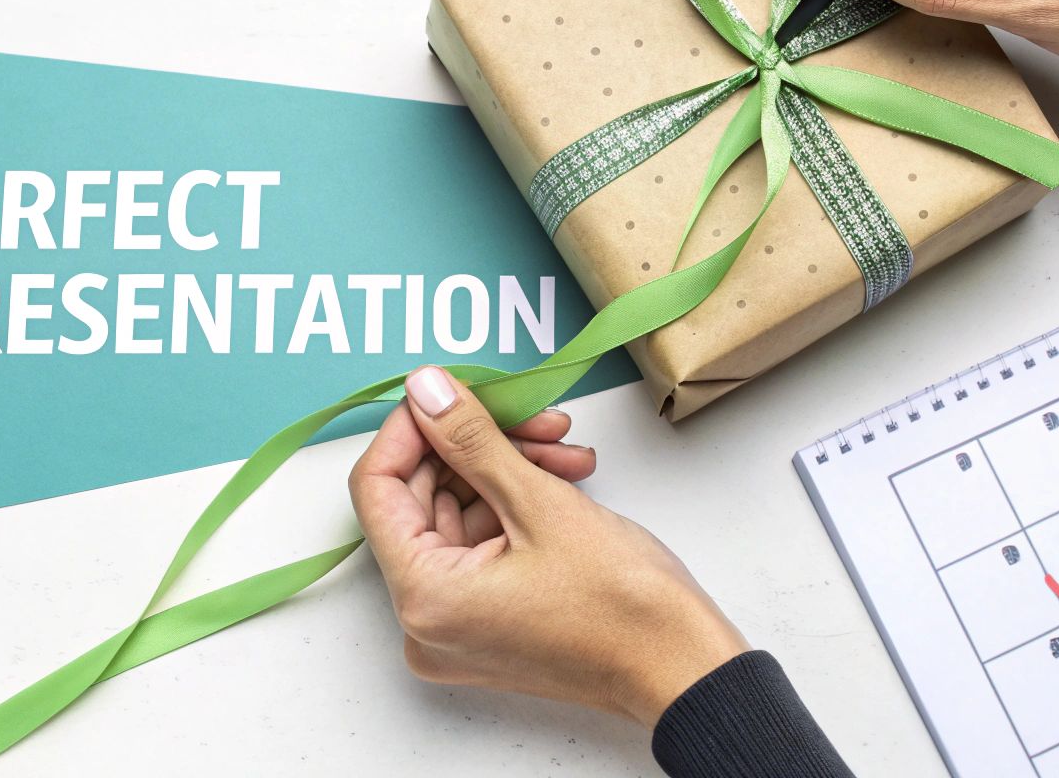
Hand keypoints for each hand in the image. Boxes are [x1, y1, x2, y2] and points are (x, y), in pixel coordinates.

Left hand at [349, 366, 748, 726]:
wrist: (682, 667)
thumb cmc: (623, 605)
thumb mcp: (540, 503)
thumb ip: (470, 440)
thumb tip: (424, 390)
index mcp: (424, 597)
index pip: (377, 488)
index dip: (410, 429)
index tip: (449, 392)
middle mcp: (425, 621)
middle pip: (421, 500)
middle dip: (475, 446)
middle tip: (530, 416)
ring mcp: (457, 627)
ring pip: (458, 516)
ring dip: (507, 470)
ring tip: (564, 449)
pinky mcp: (487, 624)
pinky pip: (481, 546)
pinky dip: (516, 506)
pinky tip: (563, 476)